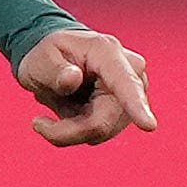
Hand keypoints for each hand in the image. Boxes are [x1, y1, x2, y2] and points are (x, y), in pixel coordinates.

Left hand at [14, 24, 157, 146]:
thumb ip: (54, 70)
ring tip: (57, 103)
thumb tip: (73, 78)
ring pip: (102, 132)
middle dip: (69, 130)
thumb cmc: (47, 55)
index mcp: (107, 52)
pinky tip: (70, 110)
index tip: (149, 126)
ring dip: (71, 128)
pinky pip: (100, 134)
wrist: (57, 58)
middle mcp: (129, 71)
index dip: (136, 106)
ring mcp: (132, 93)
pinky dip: (77, 129)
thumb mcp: (39, 60)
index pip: (124, 83)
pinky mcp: (126, 111)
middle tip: (37, 123)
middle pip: (104, 121)